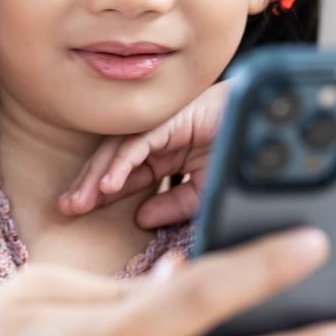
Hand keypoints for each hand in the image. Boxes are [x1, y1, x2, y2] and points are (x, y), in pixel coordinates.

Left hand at [58, 80, 228, 227]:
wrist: (268, 127)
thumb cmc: (240, 152)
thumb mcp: (205, 192)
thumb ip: (174, 205)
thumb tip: (141, 218)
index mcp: (163, 154)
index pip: (125, 175)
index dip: (101, 193)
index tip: (79, 213)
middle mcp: (156, 138)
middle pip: (112, 161)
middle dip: (89, 185)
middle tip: (66, 209)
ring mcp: (162, 125)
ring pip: (118, 150)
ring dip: (98, 176)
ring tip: (81, 201)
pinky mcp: (171, 118)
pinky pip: (139, 142)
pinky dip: (123, 163)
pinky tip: (111, 185)